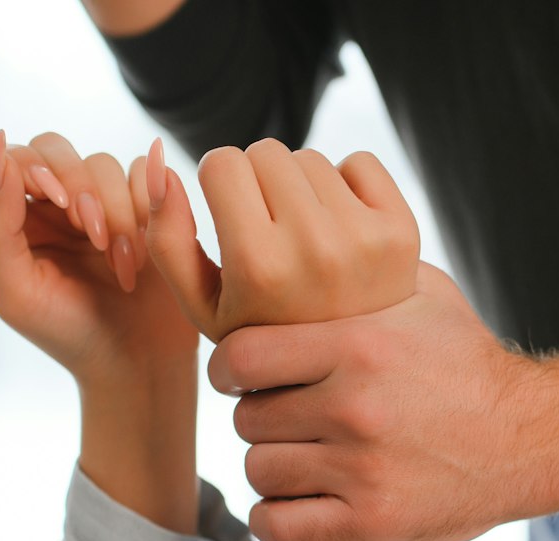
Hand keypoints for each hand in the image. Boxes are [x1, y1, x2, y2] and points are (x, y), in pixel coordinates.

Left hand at [0, 130, 197, 389]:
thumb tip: (0, 156)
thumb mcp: (16, 292)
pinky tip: (148, 254)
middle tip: (96, 237)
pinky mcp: (148, 211)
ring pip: (104, 163)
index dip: (30, 166)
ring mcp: (104, 205)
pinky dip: (151, 207)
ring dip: (118, 214)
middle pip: (55, 147)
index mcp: (18, 220)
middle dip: (80, 185)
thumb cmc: (71, 335)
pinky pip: (149, 173)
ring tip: (124, 267)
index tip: (56, 201)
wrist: (138, 363)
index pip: (8, 159)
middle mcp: (58, 206)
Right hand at [144, 137, 419, 341]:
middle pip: (265, 151)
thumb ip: (166, 240)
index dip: (221, 186)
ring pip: (310, 157)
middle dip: (259, 182)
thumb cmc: (265, 333)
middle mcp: (313, 249)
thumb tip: (157, 161)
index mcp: (258, 267)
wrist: (352, 371)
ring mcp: (363, 239)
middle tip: (271, 231)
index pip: (221, 162)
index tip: (233, 217)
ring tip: (306, 238)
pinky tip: (342, 231)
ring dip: (301, 186)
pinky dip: (347, 185)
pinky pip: (359, 162)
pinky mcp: (401, 230)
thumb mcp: (203, 306)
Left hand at [207, 263, 540, 540]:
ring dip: (271, 467)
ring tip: (298, 459)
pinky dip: (274, 520)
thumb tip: (302, 240)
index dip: (227, 368)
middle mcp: (355, 408)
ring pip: (260, 471)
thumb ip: (359, 275)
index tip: (237, 376)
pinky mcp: (372, 523)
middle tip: (284, 419)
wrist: (532, 439)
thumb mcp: (424, 297)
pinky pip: (279, 528)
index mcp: (360, 347)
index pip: (242, 358)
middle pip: (248, 419)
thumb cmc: (470, 365)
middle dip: (258, 417)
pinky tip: (292, 505)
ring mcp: (362, 471)